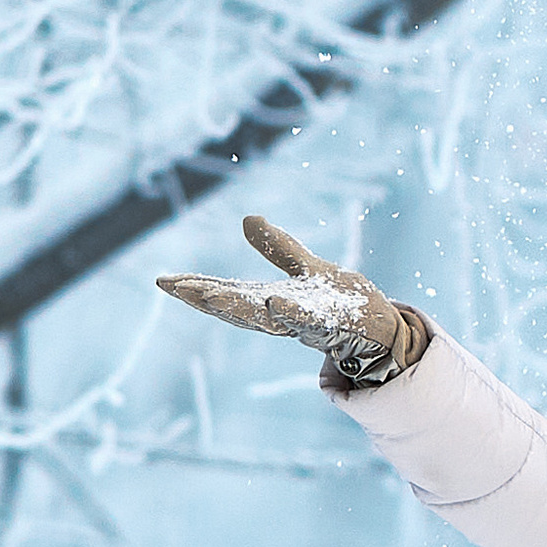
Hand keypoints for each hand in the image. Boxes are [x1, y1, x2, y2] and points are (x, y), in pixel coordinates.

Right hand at [156, 215, 421, 388]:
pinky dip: (290, 312)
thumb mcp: (307, 268)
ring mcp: (303, 323)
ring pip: (264, 317)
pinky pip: (308, 320)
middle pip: (235, 308)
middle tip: (171, 288)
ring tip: (207, 295)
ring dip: (235, 307)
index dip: (196, 287)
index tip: (162, 281)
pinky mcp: (330, 324)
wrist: (384, 327)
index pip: (226, 291)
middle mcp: (280, 316)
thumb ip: (277, 248)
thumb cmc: (343, 301)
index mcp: (270, 300)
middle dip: (204, 298)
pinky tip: (275, 301)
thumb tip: (246, 219)